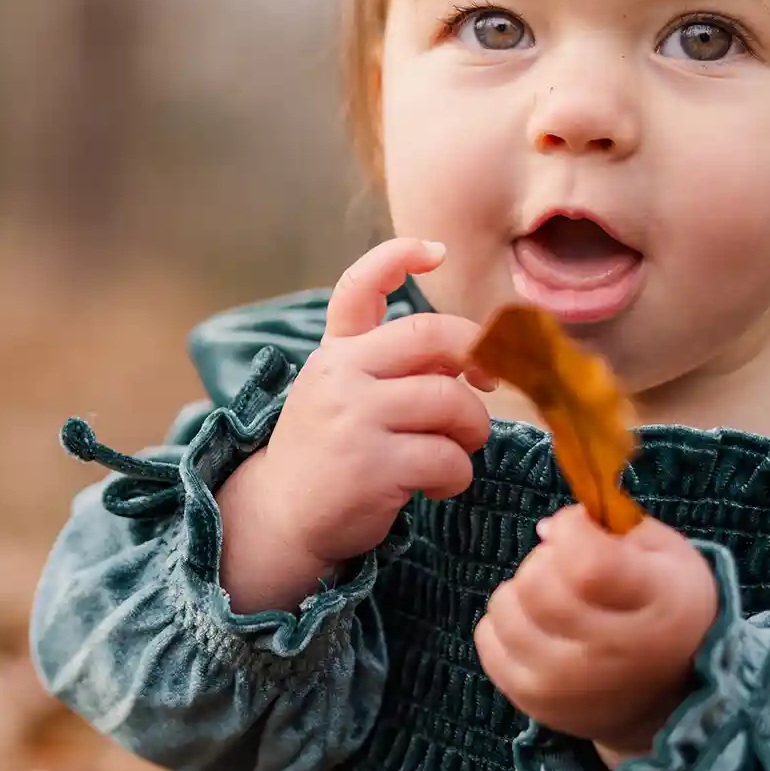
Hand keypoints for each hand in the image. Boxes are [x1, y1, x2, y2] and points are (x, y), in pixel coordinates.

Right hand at [217, 237, 494, 613]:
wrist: (280, 519)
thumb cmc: (328, 453)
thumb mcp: (341, 395)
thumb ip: (392, 368)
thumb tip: (468, 355)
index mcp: (335, 354)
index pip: (358, 287)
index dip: (398, 257)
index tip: (434, 251)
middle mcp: (340, 376)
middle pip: (431, 336)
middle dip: (478, 354)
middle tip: (489, 382)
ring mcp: (354, 419)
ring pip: (452, 403)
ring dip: (473, 430)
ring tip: (460, 449)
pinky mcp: (371, 466)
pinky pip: (448, 458)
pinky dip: (457, 475)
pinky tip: (439, 487)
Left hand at [476, 504, 718, 761]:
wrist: (668, 695)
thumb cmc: (665, 610)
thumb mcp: (667, 555)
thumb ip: (614, 527)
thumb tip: (547, 531)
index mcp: (656, 605)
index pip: (587, 563)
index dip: (572, 530)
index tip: (580, 529)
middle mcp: (612, 652)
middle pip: (537, 585)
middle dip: (545, 559)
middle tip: (567, 566)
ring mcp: (568, 682)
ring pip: (505, 609)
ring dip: (521, 590)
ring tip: (552, 598)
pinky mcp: (534, 699)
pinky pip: (488, 639)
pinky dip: (503, 622)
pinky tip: (536, 625)